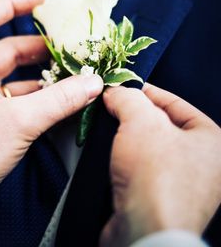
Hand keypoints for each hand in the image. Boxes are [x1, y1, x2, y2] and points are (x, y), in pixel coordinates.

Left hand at [0, 0, 103, 241]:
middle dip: (39, 46)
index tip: (43, 1)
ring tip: (74, 75)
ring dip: (41, 75)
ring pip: (12, 75)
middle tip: (72, 46)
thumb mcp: (19, 121)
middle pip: (6, 47)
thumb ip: (59, 99)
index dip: (15, 3)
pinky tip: (59, 102)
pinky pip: (12, 98)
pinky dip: (35, 97)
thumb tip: (91, 82)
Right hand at [101, 84, 220, 246]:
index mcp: (213, 141)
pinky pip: (144, 173)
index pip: (175, 103)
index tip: (119, 87)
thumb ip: (127, 97)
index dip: (144, 92)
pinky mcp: (165, 203)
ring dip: (127, 140)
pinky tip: (110, 159)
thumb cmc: (155, 175)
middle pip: (162, 126)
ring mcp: (188, 187)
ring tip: (106, 132)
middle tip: (109, 108)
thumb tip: (114, 91)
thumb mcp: (140, 120)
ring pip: (151, 150)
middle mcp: (207, 165)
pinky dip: (126, 163)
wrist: (145, 229)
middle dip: (133, 117)